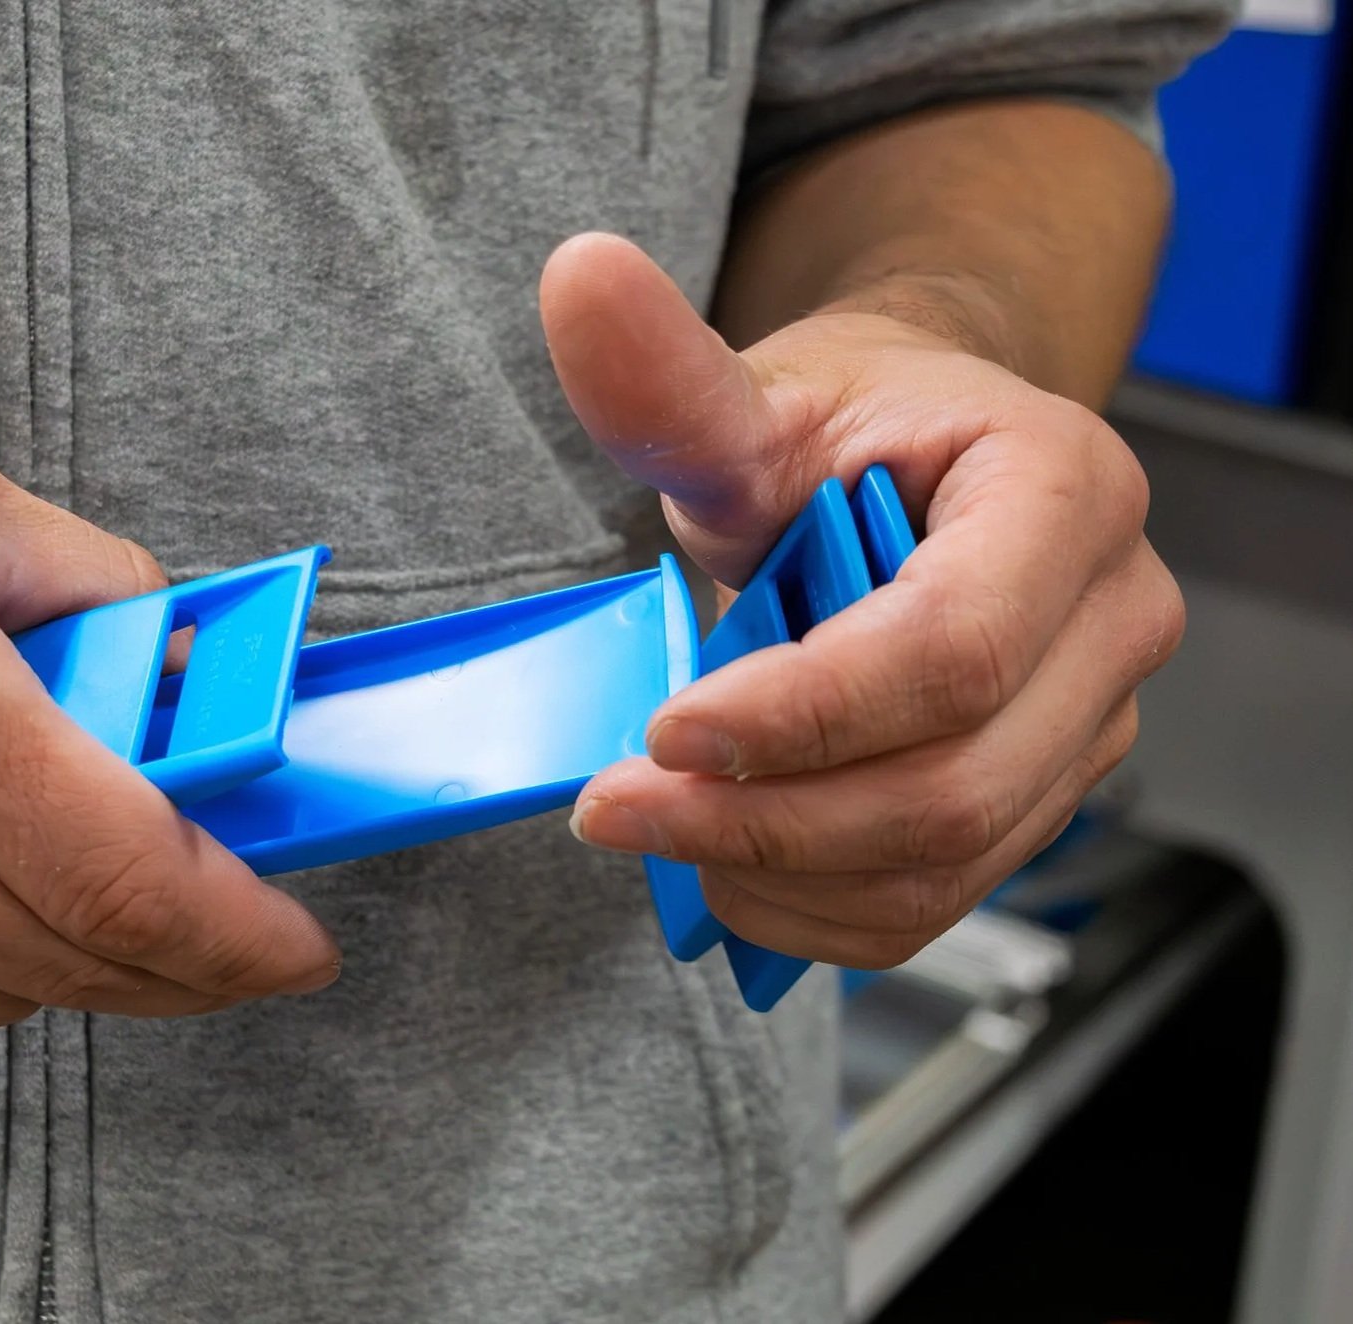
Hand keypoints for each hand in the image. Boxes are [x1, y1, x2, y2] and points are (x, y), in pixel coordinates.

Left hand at [538, 235, 1182, 968]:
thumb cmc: (845, 430)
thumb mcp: (755, 398)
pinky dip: (816, 909)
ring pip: (946, 862)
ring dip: (779, 874)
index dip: (799, 713)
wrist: (907, 469)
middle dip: (765, 819)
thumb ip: (670, 374)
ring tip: (658, 832)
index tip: (660, 732)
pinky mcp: (1041, 794)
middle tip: (618, 809)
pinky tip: (725, 865)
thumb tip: (577, 275)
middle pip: (954, 783)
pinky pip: (939, 901)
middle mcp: (1115, 619)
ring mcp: (1089, 722)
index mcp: (1066, 496)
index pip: (950, 648)